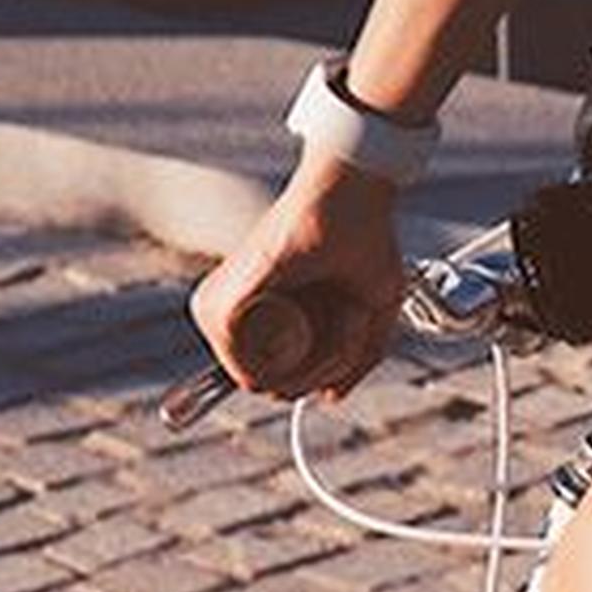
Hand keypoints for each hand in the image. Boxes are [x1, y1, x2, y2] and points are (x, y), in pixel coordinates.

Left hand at [190, 156, 406, 399]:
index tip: (347, 336)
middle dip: (324, 367)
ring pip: (266, 381)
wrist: (351, 193)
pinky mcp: (223, 304)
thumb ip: (356, 360)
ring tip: (344, 306)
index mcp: (254, 312)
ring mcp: (221, 308)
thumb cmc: (364, 242)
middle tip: (352, 317)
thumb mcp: (371, 311)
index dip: (315, 375)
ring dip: (322, 357)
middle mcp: (229, 312)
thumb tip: (328, 397)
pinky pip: (252, 368)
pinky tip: (329, 311)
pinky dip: (306, 354)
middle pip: (270, 386)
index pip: (270, 378)